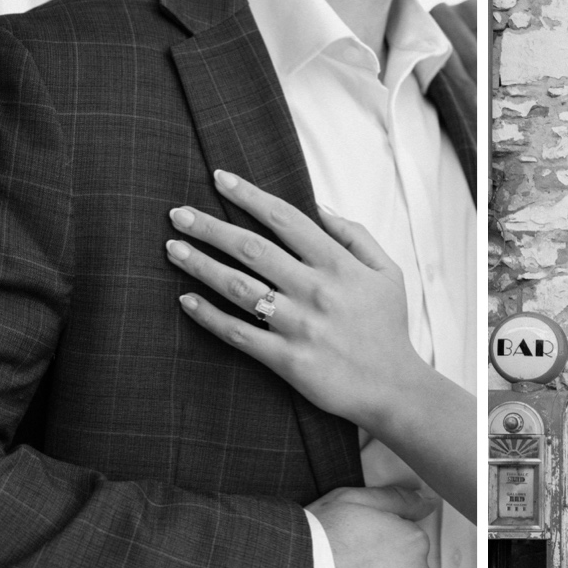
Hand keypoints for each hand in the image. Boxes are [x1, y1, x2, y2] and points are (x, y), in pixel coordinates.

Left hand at [167, 170, 426, 431]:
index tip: (220, 179)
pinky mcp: (287, 360)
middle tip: (178, 214)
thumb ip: (356, 236)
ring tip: (173, 249)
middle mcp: (315, 290)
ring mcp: (299, 326)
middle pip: (252, 248)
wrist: (394, 388)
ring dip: (200, 265)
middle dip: (210, 227)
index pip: (285, 219)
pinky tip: (186, 300)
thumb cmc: (388, 328)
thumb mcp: (388, 272)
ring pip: (238, 287)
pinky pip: (238, 333)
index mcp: (338, 265)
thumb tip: (320, 206)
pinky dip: (208, 316)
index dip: (249, 195)